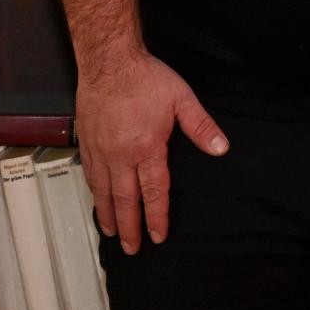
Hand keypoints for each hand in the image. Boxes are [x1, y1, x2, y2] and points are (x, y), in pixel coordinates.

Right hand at [76, 50, 228, 253]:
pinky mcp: (87, 142)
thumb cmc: (145, 77)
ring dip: (109, 215)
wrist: (109, 60)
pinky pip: (90, 175)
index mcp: (147, 148)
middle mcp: (121, 155)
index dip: (157, 217)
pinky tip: (97, 200)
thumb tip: (221, 147)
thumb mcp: (182, 99)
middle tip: (133, 248)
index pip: (154, 192)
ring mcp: (101, 150)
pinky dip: (94, 193)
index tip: (159, 235)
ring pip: (104, 192)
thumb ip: (201, 126)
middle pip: (126, 200)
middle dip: (130, 227)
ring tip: (112, 233)